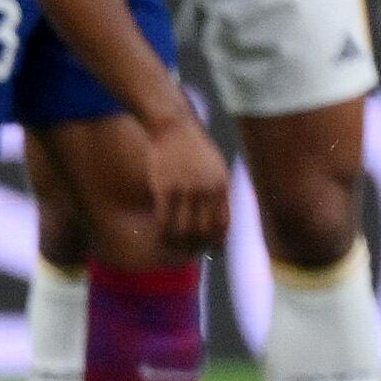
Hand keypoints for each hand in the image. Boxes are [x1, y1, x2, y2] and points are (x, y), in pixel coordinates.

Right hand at [139, 111, 229, 256]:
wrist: (175, 127)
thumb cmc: (196, 150)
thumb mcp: (217, 169)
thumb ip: (219, 194)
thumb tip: (218, 224)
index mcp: (222, 186)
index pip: (222, 225)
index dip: (216, 242)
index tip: (210, 251)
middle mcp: (206, 190)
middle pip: (201, 232)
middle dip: (194, 248)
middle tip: (187, 254)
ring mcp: (184, 189)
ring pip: (181, 231)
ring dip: (175, 245)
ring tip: (171, 248)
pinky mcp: (164, 188)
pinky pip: (163, 220)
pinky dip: (161, 234)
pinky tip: (158, 237)